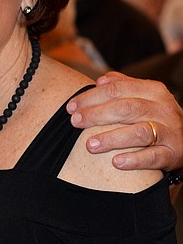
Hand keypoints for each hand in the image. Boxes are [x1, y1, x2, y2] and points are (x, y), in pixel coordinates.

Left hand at [67, 72, 182, 169]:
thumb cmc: (156, 116)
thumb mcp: (144, 97)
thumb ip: (123, 86)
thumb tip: (100, 80)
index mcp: (153, 91)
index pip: (117, 89)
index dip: (91, 97)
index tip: (71, 107)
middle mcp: (163, 109)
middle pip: (125, 108)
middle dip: (96, 115)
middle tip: (75, 122)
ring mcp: (170, 131)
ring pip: (139, 132)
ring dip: (112, 139)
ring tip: (90, 145)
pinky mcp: (174, 153)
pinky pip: (154, 156)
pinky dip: (135, 159)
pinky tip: (116, 163)